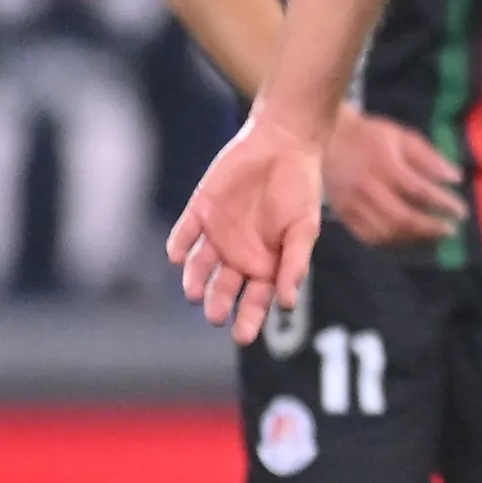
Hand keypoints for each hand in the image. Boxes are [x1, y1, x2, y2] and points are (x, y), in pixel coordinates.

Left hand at [169, 111, 325, 341]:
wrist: (282, 145)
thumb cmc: (300, 189)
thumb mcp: (303, 229)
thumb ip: (294, 264)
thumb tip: (288, 303)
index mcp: (267, 263)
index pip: (255, 300)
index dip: (249, 319)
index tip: (243, 337)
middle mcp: (239, 255)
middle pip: (224, 289)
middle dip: (219, 305)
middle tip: (217, 316)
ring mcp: (216, 235)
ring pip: (199, 267)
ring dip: (195, 281)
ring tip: (195, 293)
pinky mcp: (199, 212)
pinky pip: (184, 234)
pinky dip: (179, 246)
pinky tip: (178, 256)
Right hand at [323, 107, 464, 248]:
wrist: (328, 140)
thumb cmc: (372, 137)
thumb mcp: (403, 138)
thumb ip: (430, 158)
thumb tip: (455, 179)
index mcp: (384, 165)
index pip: (419, 191)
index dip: (443, 204)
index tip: (461, 212)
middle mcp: (367, 188)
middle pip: (402, 219)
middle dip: (431, 229)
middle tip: (451, 230)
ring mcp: (353, 205)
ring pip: (386, 233)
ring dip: (415, 240)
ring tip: (435, 238)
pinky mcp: (344, 215)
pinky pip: (370, 238)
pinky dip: (394, 244)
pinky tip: (411, 241)